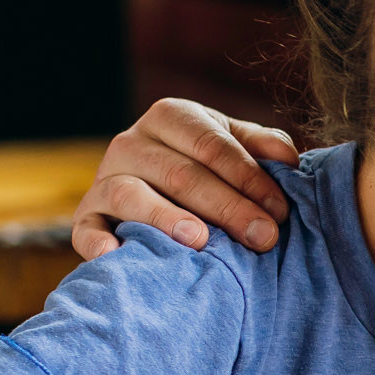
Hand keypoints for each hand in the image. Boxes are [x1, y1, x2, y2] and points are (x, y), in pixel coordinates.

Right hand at [73, 98, 299, 259]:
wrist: (151, 192)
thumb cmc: (205, 169)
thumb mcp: (234, 146)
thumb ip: (261, 147)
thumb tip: (287, 158)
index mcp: (171, 117)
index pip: (212, 145)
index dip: (249, 177)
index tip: (280, 211)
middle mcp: (131, 142)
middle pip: (180, 174)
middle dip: (227, 206)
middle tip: (262, 237)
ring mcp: (104, 179)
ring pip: (132, 195)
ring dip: (167, 218)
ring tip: (200, 240)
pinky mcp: (86, 217)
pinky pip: (87, 230)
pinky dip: (101, 244)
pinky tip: (120, 258)